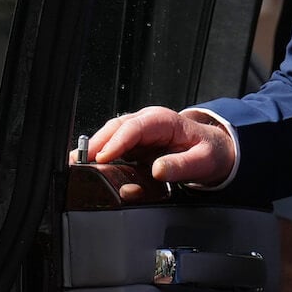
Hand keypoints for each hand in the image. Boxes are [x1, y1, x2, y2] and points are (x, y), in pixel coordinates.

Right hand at [75, 106, 236, 198]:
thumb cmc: (208, 151)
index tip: (102, 157)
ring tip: (78, 166)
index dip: (116, 142)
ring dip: (94, 150)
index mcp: (164, 121)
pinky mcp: (134, 144)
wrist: (213, 149)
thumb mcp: (203, 161)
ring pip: (110, 136)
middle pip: (115, 128)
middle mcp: (148, 122)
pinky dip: (101, 157)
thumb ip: (182, 166)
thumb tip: (158, 170)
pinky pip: (114, 147)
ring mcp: (139, 132)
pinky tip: (91, 168)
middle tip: (78, 163)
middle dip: (96, 144)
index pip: (134, 127)